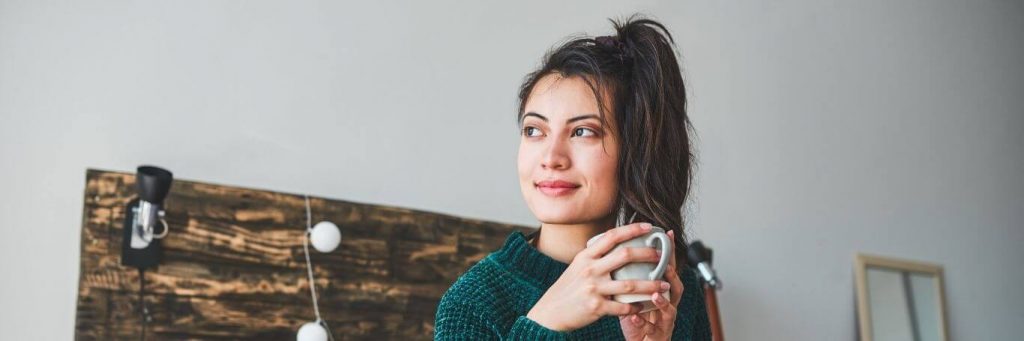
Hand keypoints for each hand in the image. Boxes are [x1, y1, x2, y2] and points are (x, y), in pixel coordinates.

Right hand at [526, 223, 671, 331]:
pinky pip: (623, 307)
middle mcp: (590, 269)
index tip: (649, 227)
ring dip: (651, 284)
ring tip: (666, 285)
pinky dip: (637, 306)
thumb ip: (595, 256)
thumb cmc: (567, 288)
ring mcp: (593, 288)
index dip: (632, 229)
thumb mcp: (577, 266)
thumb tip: (616, 243)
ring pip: (630, 284)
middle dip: (648, 254)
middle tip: (662, 256)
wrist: (551, 311)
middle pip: (625, 255)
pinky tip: (645, 305)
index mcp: (586, 256)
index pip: (612, 236)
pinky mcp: (596, 307)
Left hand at [619, 230, 684, 340]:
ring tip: (655, 293)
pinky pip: (651, 328)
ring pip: (669, 309)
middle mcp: (667, 305)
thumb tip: (615, 253)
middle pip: (676, 288)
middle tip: (666, 267)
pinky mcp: (656, 335)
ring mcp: (663, 321)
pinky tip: (634, 315)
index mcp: (661, 293)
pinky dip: (642, 322)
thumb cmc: (636, 319)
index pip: (667, 270)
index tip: (667, 235)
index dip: (669, 253)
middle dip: (672, 276)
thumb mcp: (633, 298)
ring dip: (662, 300)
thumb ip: (629, 279)